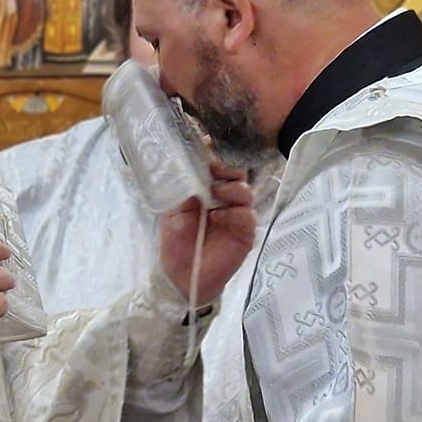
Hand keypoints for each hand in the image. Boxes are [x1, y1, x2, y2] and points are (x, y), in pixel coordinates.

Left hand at [160, 162, 256, 306]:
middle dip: (226, 168)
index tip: (207, 145)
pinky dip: (233, 213)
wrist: (182, 276)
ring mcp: (237, 216)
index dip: (215, 155)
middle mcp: (225, 200)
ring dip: (230, 189)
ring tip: (214, 196)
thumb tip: (189, 161)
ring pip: (245, 190)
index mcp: (207, 192)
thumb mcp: (174, 210)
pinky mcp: (245, 233)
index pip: (218, 167)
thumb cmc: (176, 243)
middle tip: (214, 170)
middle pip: (237, 174)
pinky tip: (218, 217)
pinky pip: (248, 215)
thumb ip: (184, 188)